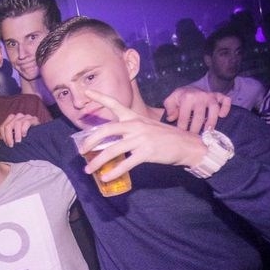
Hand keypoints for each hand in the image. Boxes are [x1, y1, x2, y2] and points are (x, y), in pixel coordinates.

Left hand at [0, 113, 39, 145]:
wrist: (41, 136)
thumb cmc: (26, 138)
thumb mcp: (15, 137)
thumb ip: (8, 136)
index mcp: (11, 120)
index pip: (3, 126)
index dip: (3, 136)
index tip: (6, 144)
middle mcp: (18, 116)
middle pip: (8, 125)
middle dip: (8, 136)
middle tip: (11, 145)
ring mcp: (26, 116)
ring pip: (16, 123)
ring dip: (16, 134)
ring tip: (18, 141)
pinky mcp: (33, 119)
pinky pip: (26, 122)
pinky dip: (24, 130)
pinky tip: (25, 135)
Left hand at [78, 89, 206, 181]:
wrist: (187, 145)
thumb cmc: (165, 137)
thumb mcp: (147, 127)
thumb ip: (130, 130)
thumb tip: (113, 140)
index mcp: (134, 117)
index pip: (115, 104)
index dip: (100, 97)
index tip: (86, 92)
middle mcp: (135, 125)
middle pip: (107, 130)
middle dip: (91, 141)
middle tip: (82, 150)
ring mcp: (141, 138)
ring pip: (112, 150)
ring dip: (97, 162)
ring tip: (89, 170)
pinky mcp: (146, 152)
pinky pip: (125, 164)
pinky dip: (114, 172)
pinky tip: (106, 177)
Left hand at [162, 86, 230, 132]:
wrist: (190, 88)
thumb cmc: (180, 97)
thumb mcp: (171, 100)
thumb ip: (169, 108)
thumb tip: (171, 118)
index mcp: (187, 97)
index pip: (185, 116)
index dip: (182, 127)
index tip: (181, 136)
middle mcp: (200, 96)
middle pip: (199, 116)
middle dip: (196, 129)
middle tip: (193, 138)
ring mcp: (210, 96)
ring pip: (214, 109)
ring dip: (211, 122)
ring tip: (208, 132)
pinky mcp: (218, 96)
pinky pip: (225, 100)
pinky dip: (226, 108)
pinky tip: (222, 116)